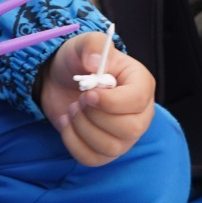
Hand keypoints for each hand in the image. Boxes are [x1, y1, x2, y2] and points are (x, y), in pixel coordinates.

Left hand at [36, 32, 155, 166]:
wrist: (60, 79)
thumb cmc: (79, 60)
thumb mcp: (85, 43)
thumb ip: (93, 45)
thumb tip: (95, 63)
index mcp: (141, 84)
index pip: (138, 101)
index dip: (111, 102)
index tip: (88, 93)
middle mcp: (139, 113)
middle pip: (130, 130)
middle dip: (95, 116)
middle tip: (79, 100)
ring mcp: (124, 136)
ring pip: (111, 147)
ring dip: (82, 129)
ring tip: (72, 109)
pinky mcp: (105, 151)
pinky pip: (93, 159)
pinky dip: (73, 143)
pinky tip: (67, 124)